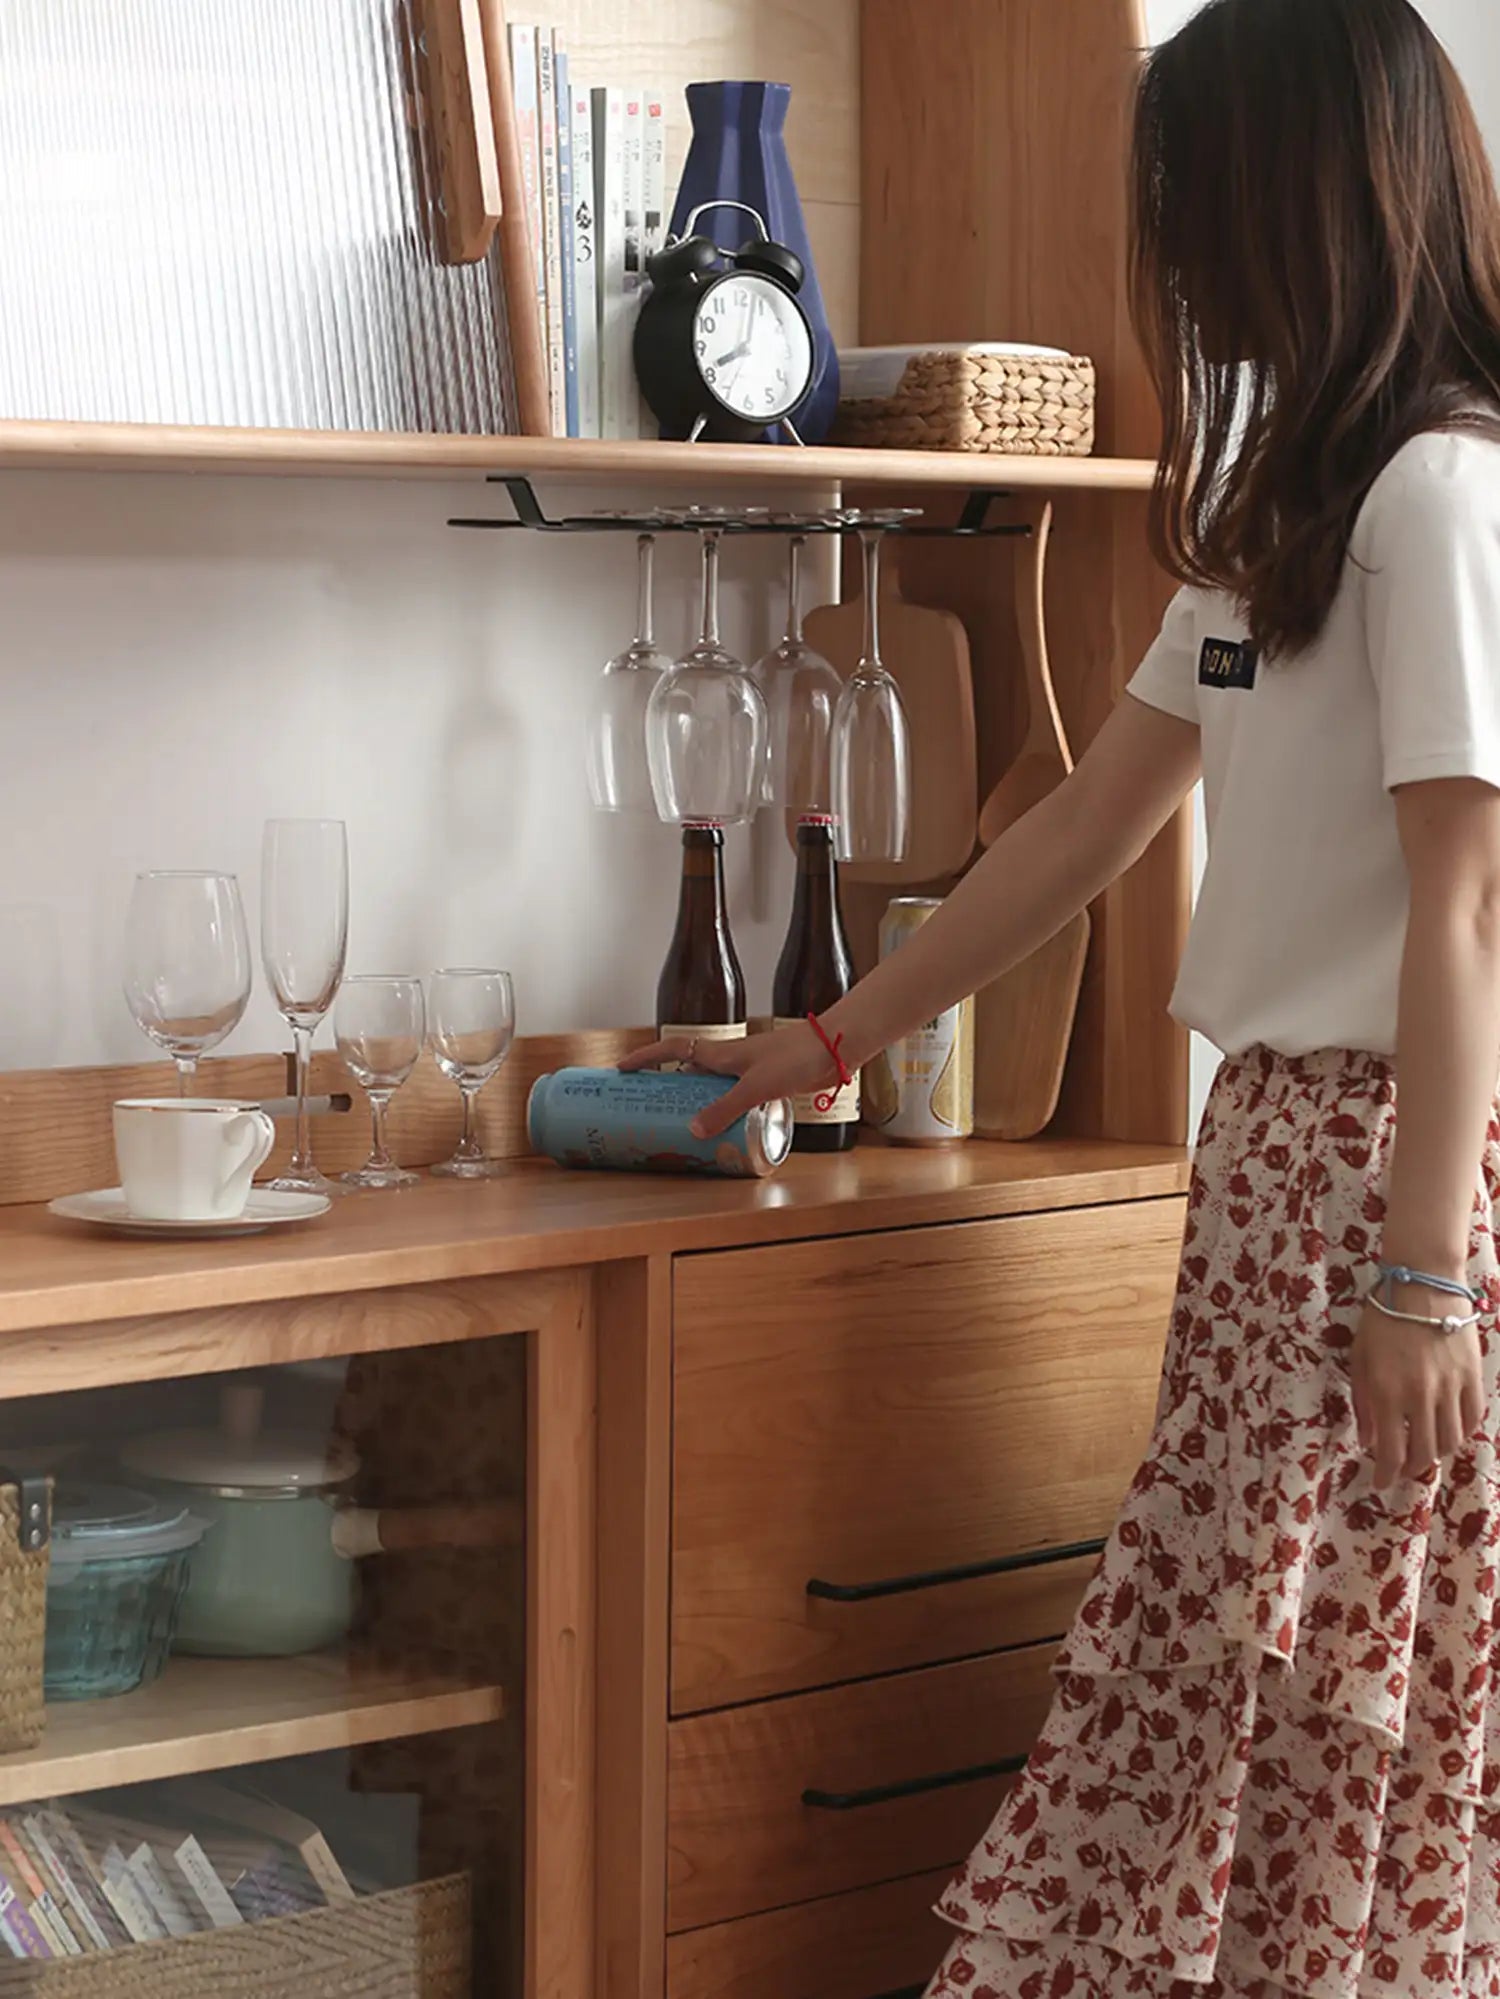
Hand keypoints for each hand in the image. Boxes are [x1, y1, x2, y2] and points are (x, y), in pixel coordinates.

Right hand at [619, 1022, 837, 1138]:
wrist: (834, 1048)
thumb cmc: (796, 1057)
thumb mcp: (755, 1086)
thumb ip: (725, 1108)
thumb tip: (693, 1131)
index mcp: (721, 1054)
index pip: (673, 1051)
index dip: (646, 1057)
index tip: (622, 1068)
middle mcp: (730, 1061)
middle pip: (688, 1073)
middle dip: (666, 1087)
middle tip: (649, 1109)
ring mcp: (748, 1072)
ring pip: (711, 1088)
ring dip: (696, 1103)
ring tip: (681, 1128)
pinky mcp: (767, 1083)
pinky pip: (734, 1099)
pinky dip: (724, 1112)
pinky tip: (726, 1131)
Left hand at [1350, 1289, 1483, 1487]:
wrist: (1422, 1283)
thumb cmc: (1382, 1318)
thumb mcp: (1360, 1358)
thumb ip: (1363, 1402)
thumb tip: (1367, 1440)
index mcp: (1388, 1391)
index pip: (1390, 1450)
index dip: (1384, 1474)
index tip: (1379, 1483)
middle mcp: (1421, 1396)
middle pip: (1423, 1453)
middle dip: (1409, 1468)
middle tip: (1400, 1469)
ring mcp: (1451, 1388)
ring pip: (1450, 1441)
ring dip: (1436, 1453)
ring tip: (1424, 1451)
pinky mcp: (1473, 1378)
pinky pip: (1472, 1419)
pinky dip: (1461, 1433)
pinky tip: (1448, 1432)